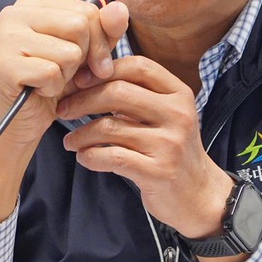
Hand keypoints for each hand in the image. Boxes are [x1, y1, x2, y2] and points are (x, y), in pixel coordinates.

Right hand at [0, 0, 129, 152]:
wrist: (21, 121)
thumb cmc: (52, 82)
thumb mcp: (87, 53)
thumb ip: (106, 30)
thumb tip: (119, 8)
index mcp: (33, 2)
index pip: (87, 9)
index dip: (99, 41)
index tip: (91, 62)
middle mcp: (14, 13)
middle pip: (79, 26)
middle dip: (83, 58)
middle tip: (64, 72)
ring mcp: (5, 38)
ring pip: (68, 52)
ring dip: (67, 75)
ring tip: (48, 81)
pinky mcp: (3, 65)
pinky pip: (51, 73)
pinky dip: (52, 88)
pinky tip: (38, 90)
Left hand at [57, 56, 235, 240]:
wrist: (199, 194)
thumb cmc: (171, 149)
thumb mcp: (164, 115)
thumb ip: (137, 96)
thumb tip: (87, 78)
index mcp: (179, 94)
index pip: (138, 66)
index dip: (103, 70)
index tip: (79, 81)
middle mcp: (178, 115)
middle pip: (118, 92)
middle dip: (82, 100)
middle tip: (63, 110)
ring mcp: (169, 144)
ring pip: (110, 127)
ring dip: (81, 134)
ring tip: (70, 141)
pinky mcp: (158, 171)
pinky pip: (112, 157)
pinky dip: (90, 156)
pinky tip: (84, 157)